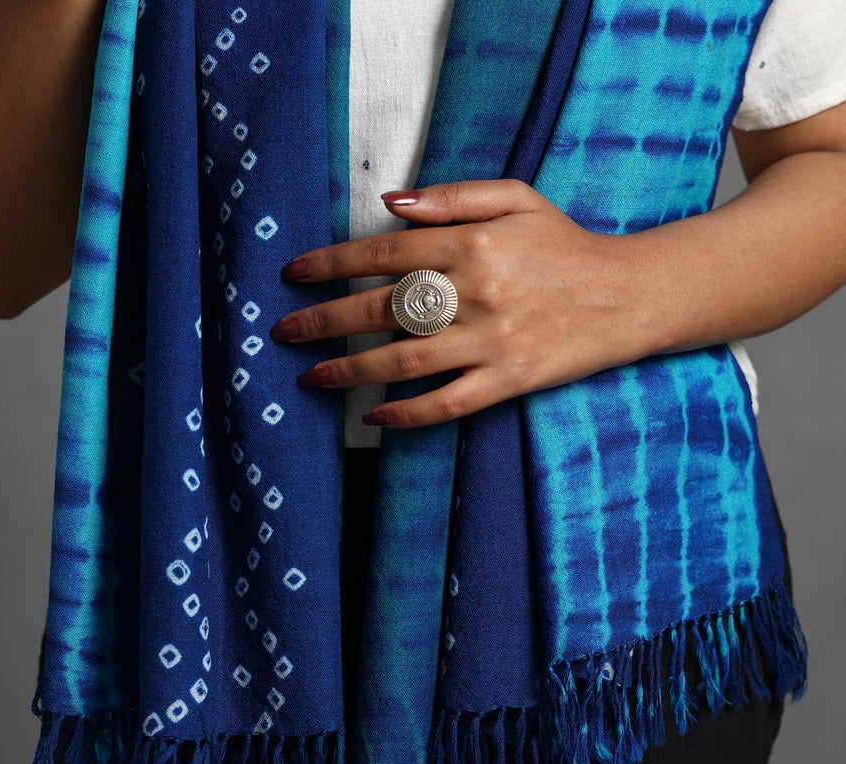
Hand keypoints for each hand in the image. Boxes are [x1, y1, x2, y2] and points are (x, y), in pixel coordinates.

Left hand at [271, 179, 654, 427]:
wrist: (627, 294)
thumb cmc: (565, 245)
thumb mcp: (516, 198)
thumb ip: (451, 197)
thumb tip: (387, 203)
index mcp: (472, 244)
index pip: (382, 254)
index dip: (330, 265)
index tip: (294, 276)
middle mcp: (475, 292)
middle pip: (380, 309)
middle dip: (323, 321)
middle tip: (284, 332)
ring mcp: (491, 341)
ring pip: (403, 361)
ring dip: (350, 370)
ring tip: (312, 376)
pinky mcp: (509, 380)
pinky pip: (447, 404)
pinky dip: (407, 414)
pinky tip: (374, 416)